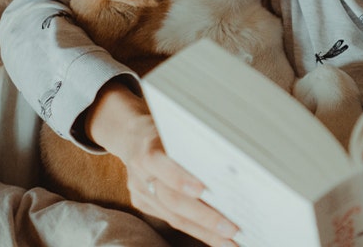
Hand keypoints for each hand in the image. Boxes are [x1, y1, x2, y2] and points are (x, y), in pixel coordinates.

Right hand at [85, 80, 239, 246]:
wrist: (130, 135)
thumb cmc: (164, 129)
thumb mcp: (176, 127)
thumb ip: (194, 145)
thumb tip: (232, 166)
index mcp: (147, 147)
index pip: (159, 163)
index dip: (180, 178)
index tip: (204, 190)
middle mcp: (140, 172)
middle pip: (171, 199)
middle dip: (205, 216)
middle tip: (232, 229)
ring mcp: (139, 191)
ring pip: (173, 216)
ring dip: (205, 232)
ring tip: (230, 242)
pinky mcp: (142, 203)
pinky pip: (171, 220)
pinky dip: (196, 230)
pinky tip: (216, 238)